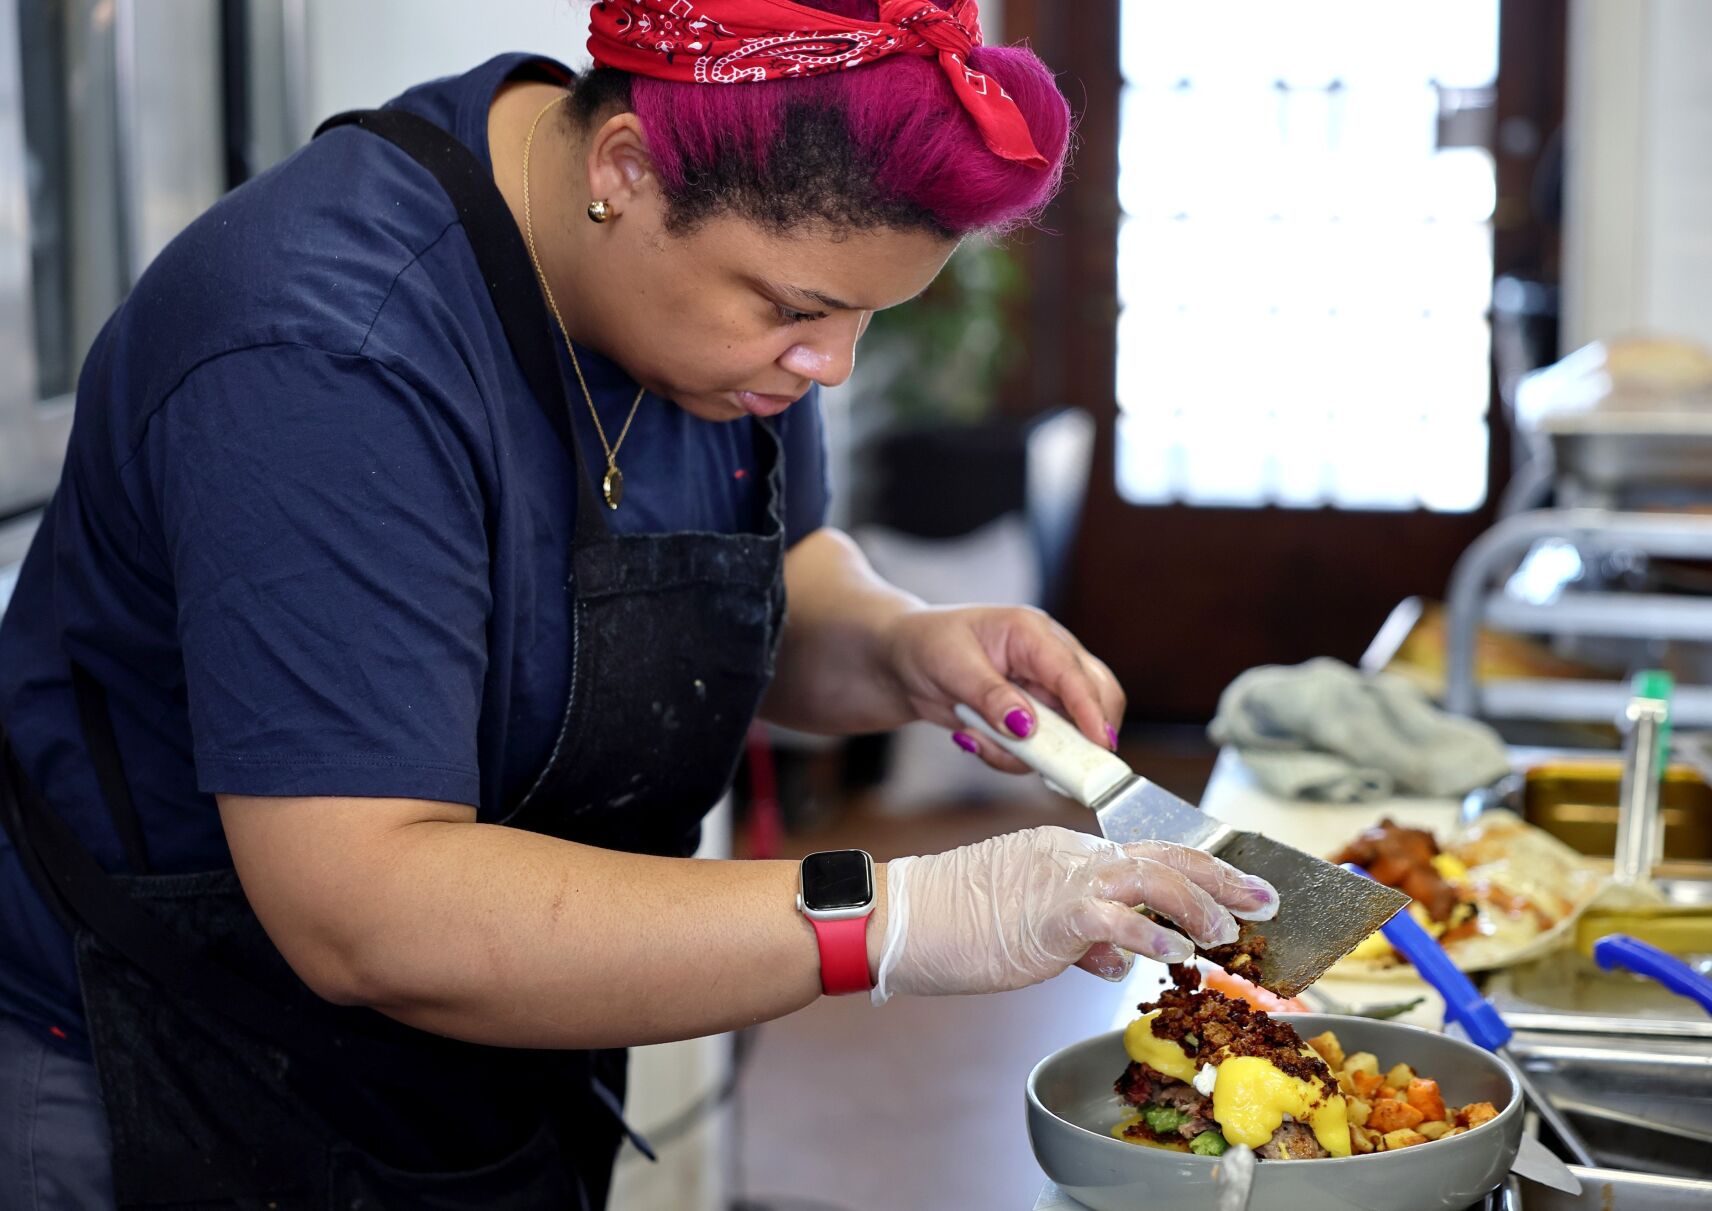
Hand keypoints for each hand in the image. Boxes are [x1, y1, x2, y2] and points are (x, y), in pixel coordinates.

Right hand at [871, 826, 1278, 1000]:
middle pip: (1165, 855)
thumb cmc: (953, 925)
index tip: (1238, 889)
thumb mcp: (1030, 928)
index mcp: (1069, 854)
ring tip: (1228, 933)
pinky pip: (1117, 918)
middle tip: (1265, 900)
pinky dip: (1154, 934)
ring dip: (1200, 905)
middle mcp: (1074, 855)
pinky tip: (1177, 954)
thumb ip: (1081, 936)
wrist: (903, 918)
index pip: (1148, 855)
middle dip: (1223, 878)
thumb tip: (1120, 955)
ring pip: (1152, 877)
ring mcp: (1064, 878)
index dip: (1201, 871)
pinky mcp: (1052, 912)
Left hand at [880, 605, 1122, 769]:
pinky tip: (973, 738)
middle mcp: (1046, 659)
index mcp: (1032, 632)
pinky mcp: (1031, 717)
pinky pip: (1040, 749)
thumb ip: (990, 695)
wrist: (901, 662)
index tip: (1100, 744)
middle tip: (1058, 767)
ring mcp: (1041, 690)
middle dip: (1083, 736)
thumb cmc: (924, 645)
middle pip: (1096, 697)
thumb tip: (1026, 726)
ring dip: (1030, 751)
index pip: (1074, 672)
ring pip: (1070, 732)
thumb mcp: (951, 665)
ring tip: (976, 738)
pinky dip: (1009, 755)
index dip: (1090, 709)